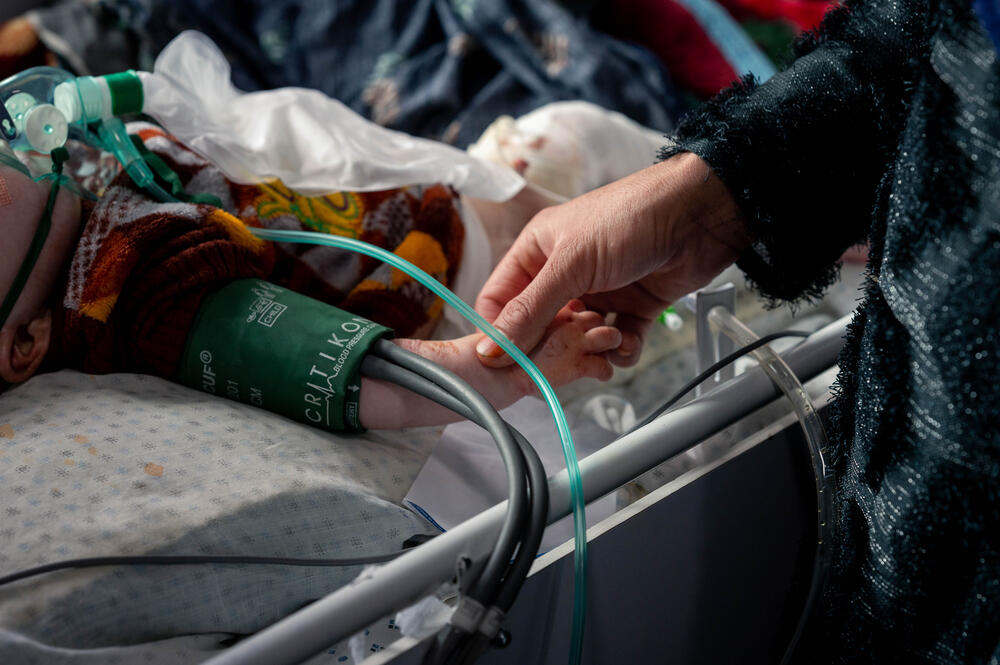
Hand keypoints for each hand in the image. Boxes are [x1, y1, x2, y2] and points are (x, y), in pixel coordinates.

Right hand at [475, 152, 747, 366]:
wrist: (700, 214)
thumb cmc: (632, 216)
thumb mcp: (570, 265)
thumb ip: (530, 311)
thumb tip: (490, 349)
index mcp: (537, 252)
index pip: (499, 302)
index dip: (500, 335)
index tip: (508, 364)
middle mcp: (563, 273)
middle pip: (539, 328)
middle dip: (554, 346)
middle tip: (568, 354)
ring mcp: (598, 290)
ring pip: (579, 339)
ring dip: (592, 348)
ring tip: (609, 335)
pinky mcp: (632, 305)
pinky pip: (615, 341)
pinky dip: (622, 348)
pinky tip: (629, 339)